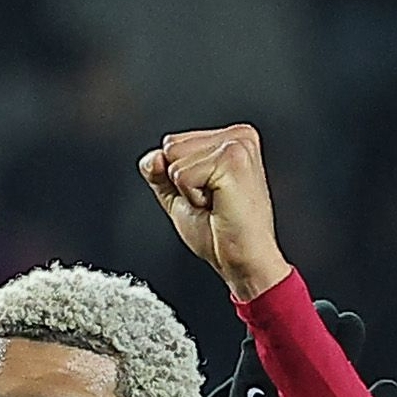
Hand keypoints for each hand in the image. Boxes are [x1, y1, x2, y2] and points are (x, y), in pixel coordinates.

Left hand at [139, 125, 290, 300]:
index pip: (172, 144)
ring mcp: (237, 144)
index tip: (208, 196)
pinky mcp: (232, 159)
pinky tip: (218, 205)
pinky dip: (192, 198)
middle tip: (213, 202)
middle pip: (171, 147)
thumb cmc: (220, 235)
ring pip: (174, 161)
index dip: (178, 178)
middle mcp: (238, 136)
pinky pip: (181, 175)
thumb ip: (159, 174)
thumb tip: (152, 158)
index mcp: (231, 140)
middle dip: (182, 182)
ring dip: (188, 192)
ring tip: (217, 204)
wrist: (243, 260)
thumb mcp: (179, 197)